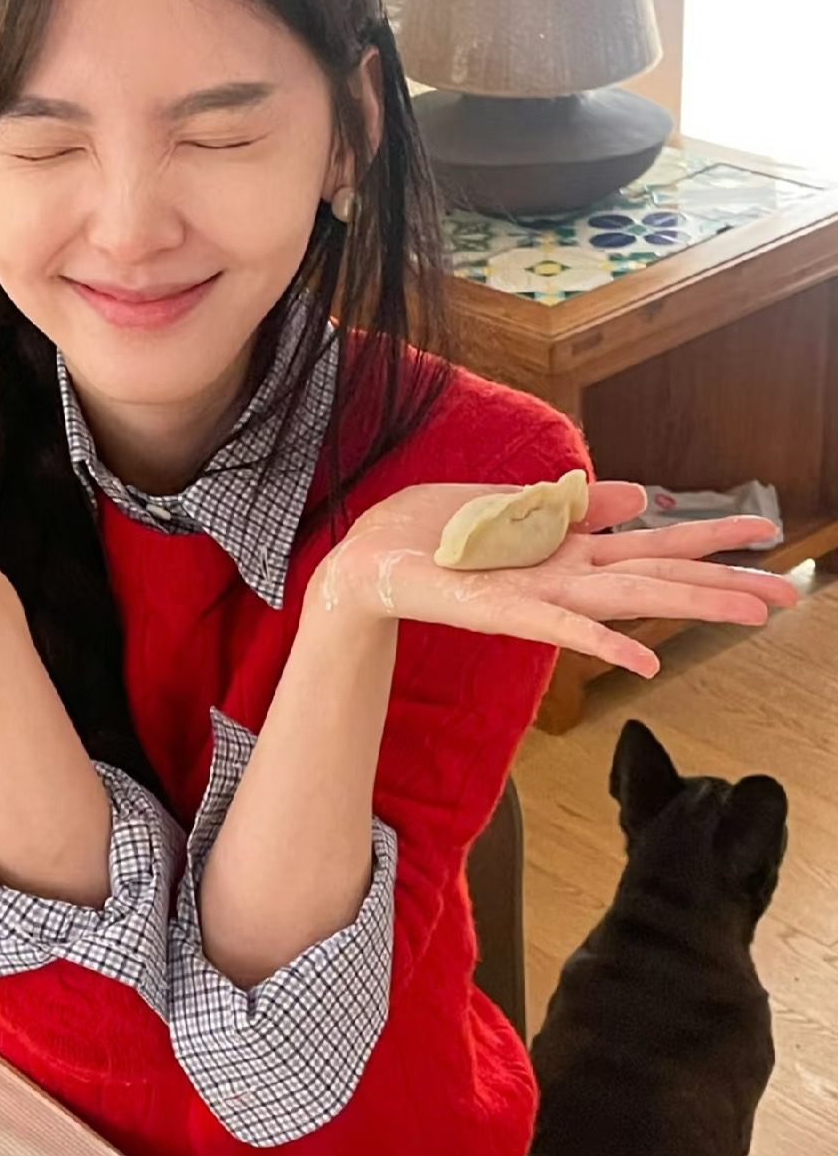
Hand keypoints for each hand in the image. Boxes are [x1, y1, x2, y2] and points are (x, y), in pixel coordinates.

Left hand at [314, 480, 798, 676]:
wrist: (364, 562)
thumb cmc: (428, 535)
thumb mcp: (508, 503)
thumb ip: (572, 504)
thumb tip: (641, 495)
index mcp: (567, 548)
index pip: (652, 541)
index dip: (708, 536)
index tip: (765, 531)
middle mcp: (565, 577)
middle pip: (659, 577)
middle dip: (725, 583)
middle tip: (791, 592)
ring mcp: (539, 597)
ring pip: (629, 601)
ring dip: (689, 606)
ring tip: (750, 613)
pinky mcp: (504, 611)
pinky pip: (561, 629)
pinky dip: (601, 642)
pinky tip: (644, 659)